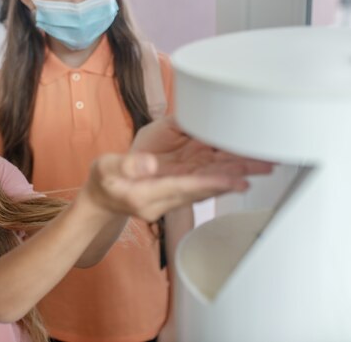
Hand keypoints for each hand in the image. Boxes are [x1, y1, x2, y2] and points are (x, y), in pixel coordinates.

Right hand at [80, 117, 272, 221]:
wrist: (102, 199)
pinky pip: (200, 186)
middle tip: (263, 168)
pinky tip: (237, 170)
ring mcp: (170, 200)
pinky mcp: (174, 193)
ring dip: (232, 178)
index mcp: (146, 196)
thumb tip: (151, 163)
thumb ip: (126, 165)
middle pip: (203, 189)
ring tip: (260, 167)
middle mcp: (163, 201)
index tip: (235, 179)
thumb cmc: (103, 181)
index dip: (210, 182)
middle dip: (233, 179)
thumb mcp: (105, 169)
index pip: (183, 188)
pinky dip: (220, 178)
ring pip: (206, 188)